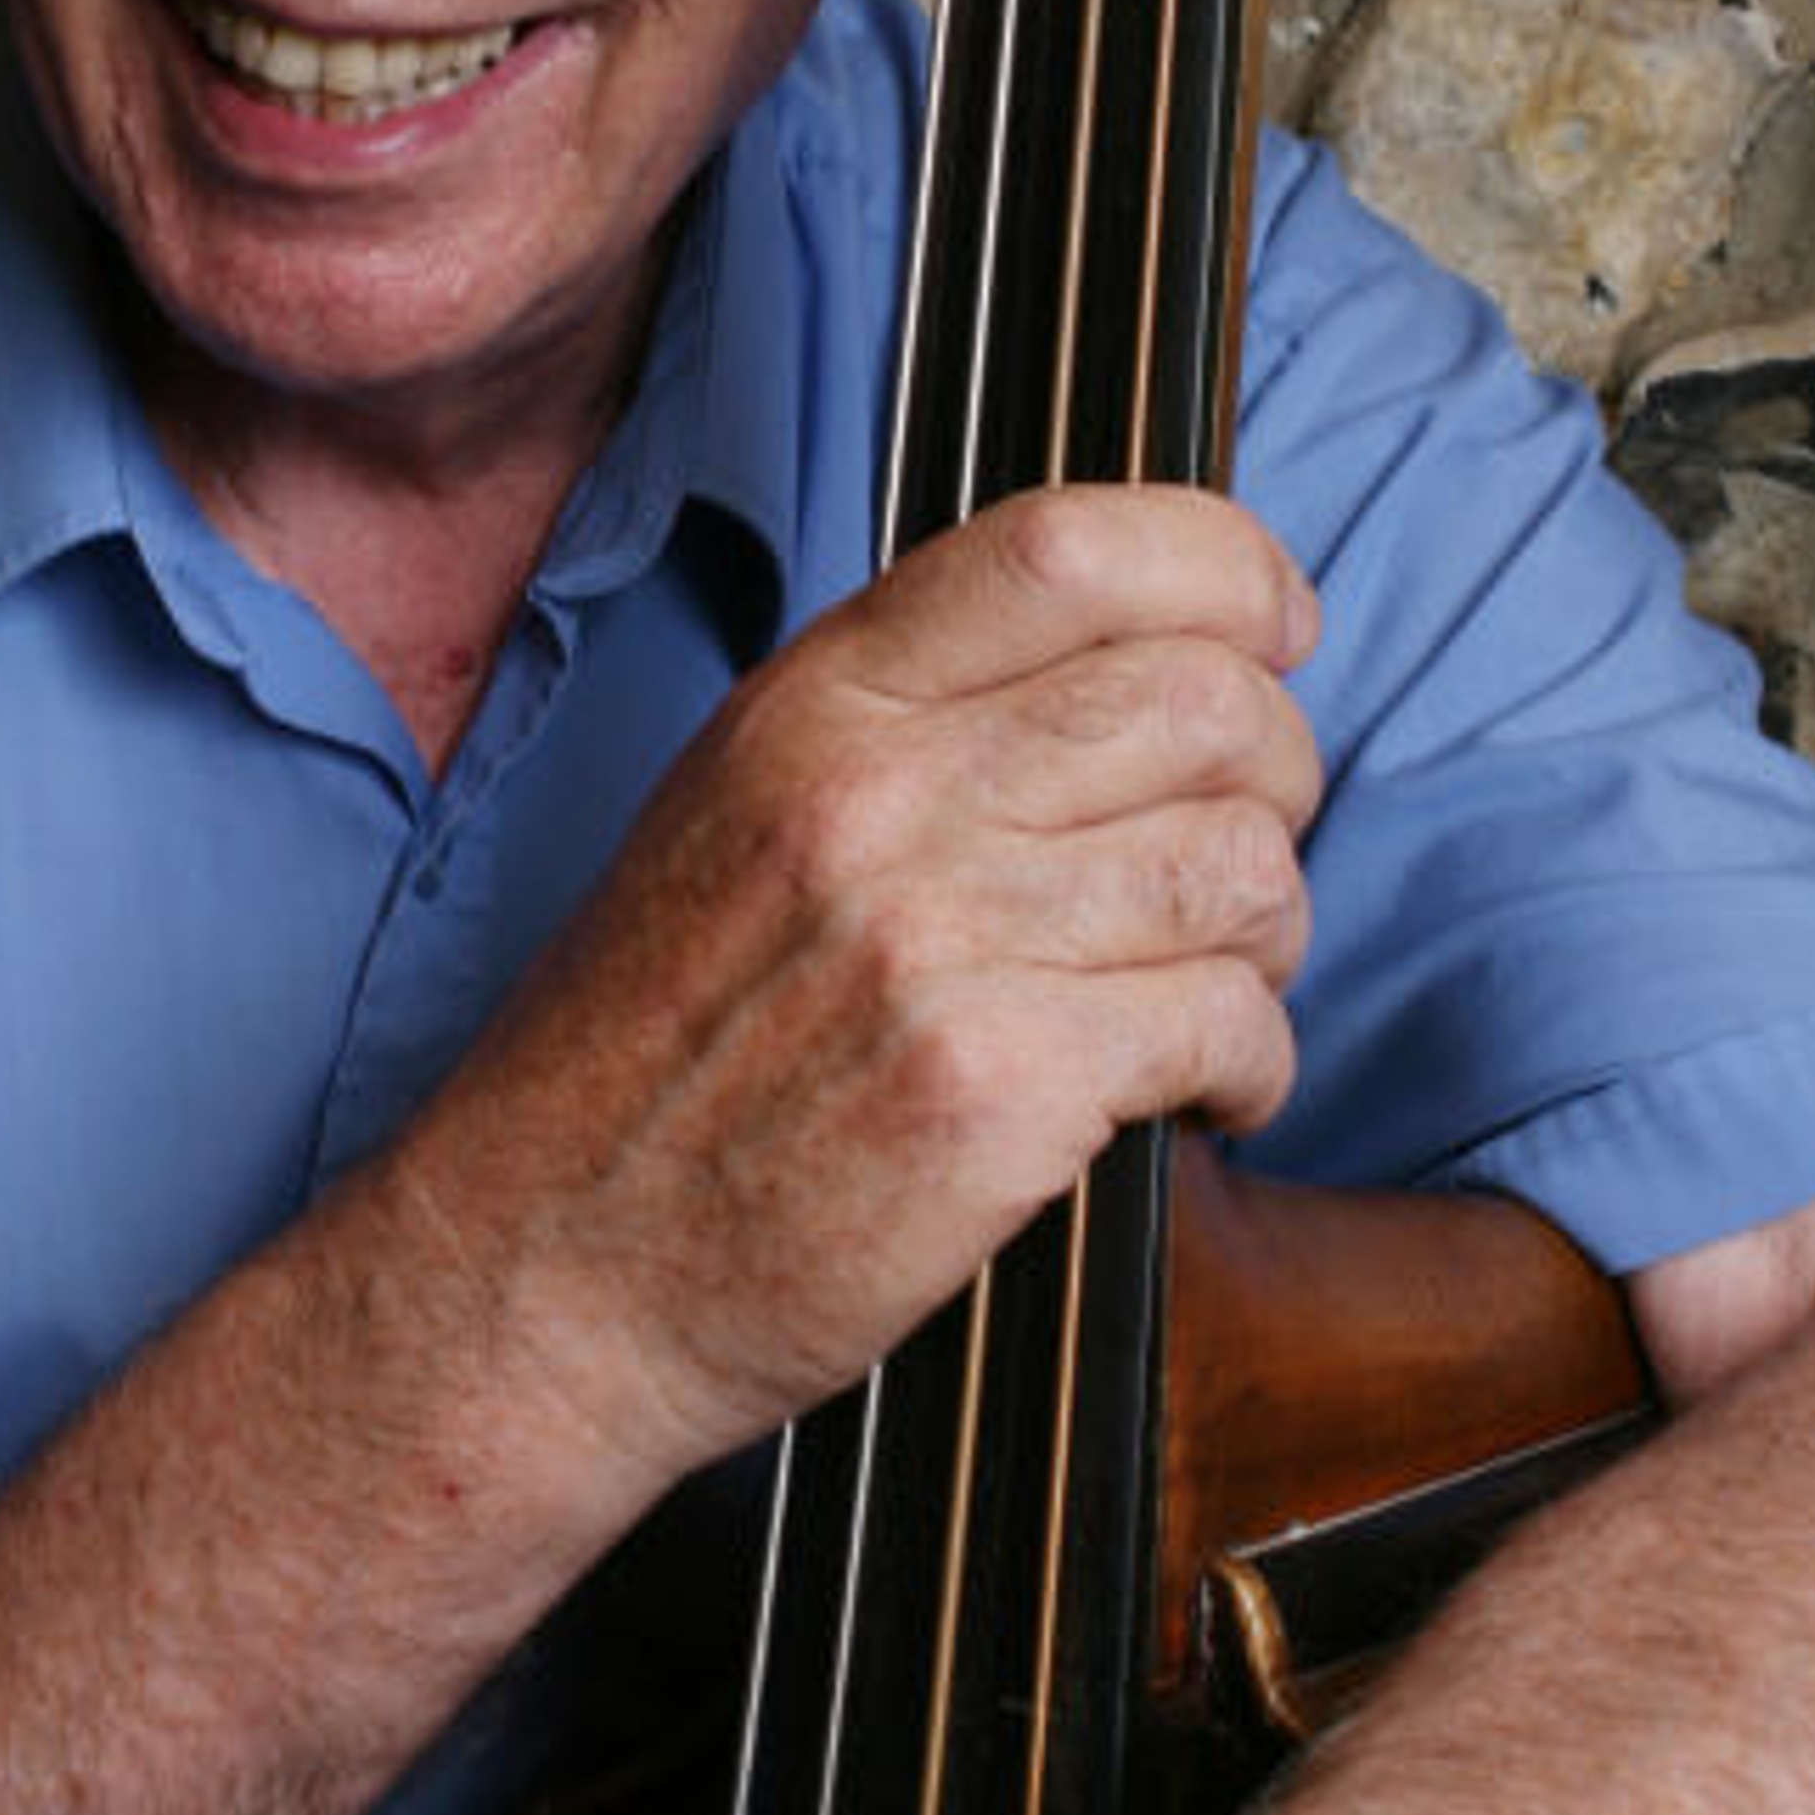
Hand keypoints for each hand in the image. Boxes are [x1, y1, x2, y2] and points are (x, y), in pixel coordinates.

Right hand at [409, 483, 1320, 1504]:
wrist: (537, 1271)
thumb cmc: (647, 1060)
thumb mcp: (735, 812)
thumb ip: (907, 720)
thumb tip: (1137, 660)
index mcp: (814, 706)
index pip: (1074, 543)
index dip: (1226, 570)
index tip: (1273, 630)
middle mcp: (875, 795)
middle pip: (1205, 702)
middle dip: (1277, 781)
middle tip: (1236, 868)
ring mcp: (934, 939)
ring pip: (1239, 865)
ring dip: (1268, 938)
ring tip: (1209, 995)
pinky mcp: (993, 1089)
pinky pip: (1228, 1021)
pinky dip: (1251, 1067)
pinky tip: (1199, 1099)